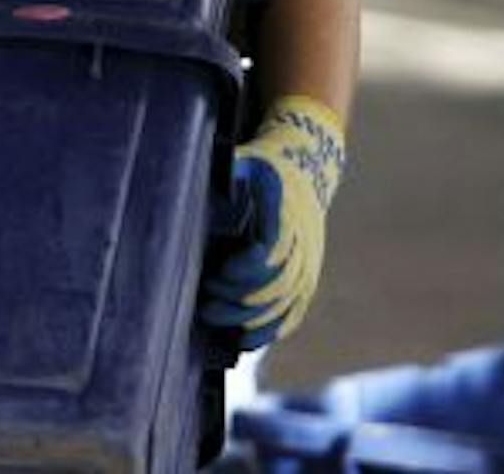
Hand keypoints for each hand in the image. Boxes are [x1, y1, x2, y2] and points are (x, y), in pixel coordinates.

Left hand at [199, 96, 346, 349]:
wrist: (305, 172)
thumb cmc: (263, 169)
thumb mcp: (245, 162)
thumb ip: (227, 175)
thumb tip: (196, 190)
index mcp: (287, 214)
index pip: (273, 251)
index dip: (245, 268)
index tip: (218, 272)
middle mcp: (303, 244)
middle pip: (275, 285)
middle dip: (236, 298)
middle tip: (204, 300)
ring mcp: (307, 266)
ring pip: (282, 305)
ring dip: (246, 319)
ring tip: (210, 317)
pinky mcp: (305, 282)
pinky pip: (291, 316)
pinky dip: (267, 332)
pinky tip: (240, 340)